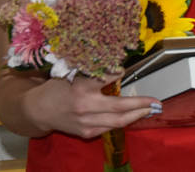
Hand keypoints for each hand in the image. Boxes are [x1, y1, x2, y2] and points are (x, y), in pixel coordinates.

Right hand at [20, 73, 158, 138]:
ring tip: (150, 110)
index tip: (126, 69)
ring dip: (136, 116)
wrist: (38, 110)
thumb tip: (116, 61)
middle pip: (119, 106)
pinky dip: (122, 122)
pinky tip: (132, 116)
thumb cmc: (58, 87)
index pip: (108, 78)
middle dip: (141, 104)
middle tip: (155, 101)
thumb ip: (92, 70)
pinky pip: (108, 128)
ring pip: (117, 121)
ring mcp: (86, 122)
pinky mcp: (85, 133)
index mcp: (81, 87)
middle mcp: (85, 106)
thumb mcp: (71, 72)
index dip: (119, 72)